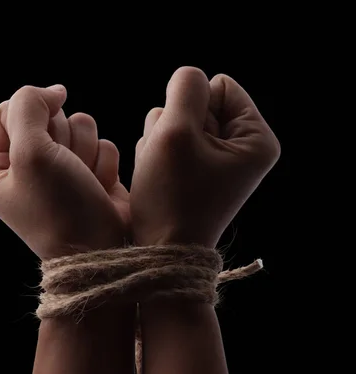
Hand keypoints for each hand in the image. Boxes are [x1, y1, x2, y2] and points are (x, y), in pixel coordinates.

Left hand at [0, 84, 129, 259]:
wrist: (101, 249)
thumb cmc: (60, 210)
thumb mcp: (30, 152)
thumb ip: (28, 105)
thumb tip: (54, 91)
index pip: (8, 110)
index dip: (33, 116)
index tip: (46, 143)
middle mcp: (25, 169)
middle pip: (47, 116)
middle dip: (62, 140)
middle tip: (65, 171)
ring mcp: (61, 172)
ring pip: (79, 125)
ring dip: (85, 152)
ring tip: (83, 182)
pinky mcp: (91, 174)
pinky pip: (101, 143)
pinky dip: (103, 164)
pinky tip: (98, 188)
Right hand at [130, 67, 280, 248]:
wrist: (162, 250)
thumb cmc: (172, 197)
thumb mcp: (177, 131)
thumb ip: (185, 88)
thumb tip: (189, 79)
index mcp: (257, 139)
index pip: (218, 85)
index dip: (191, 108)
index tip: (186, 146)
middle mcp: (244, 148)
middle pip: (199, 104)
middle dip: (176, 128)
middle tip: (173, 164)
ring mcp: (219, 161)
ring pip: (180, 122)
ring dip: (163, 142)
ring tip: (165, 173)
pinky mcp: (198, 172)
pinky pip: (172, 143)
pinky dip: (160, 157)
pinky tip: (161, 180)